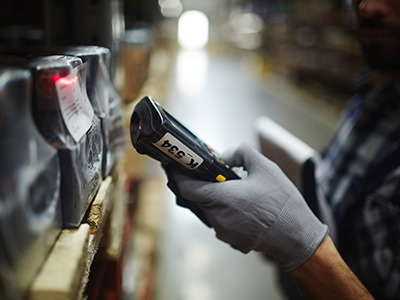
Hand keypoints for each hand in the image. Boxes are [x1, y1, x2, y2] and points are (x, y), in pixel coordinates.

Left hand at [170, 143, 327, 270]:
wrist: (298, 238)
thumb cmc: (282, 203)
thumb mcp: (265, 167)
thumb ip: (239, 153)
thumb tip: (222, 156)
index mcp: (221, 198)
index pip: (186, 187)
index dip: (177, 175)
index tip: (173, 166)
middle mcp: (217, 218)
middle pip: (197, 198)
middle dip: (200, 184)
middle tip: (211, 173)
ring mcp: (223, 232)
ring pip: (209, 210)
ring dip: (215, 199)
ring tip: (235, 191)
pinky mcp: (231, 241)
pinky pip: (220, 222)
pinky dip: (225, 212)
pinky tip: (244, 207)